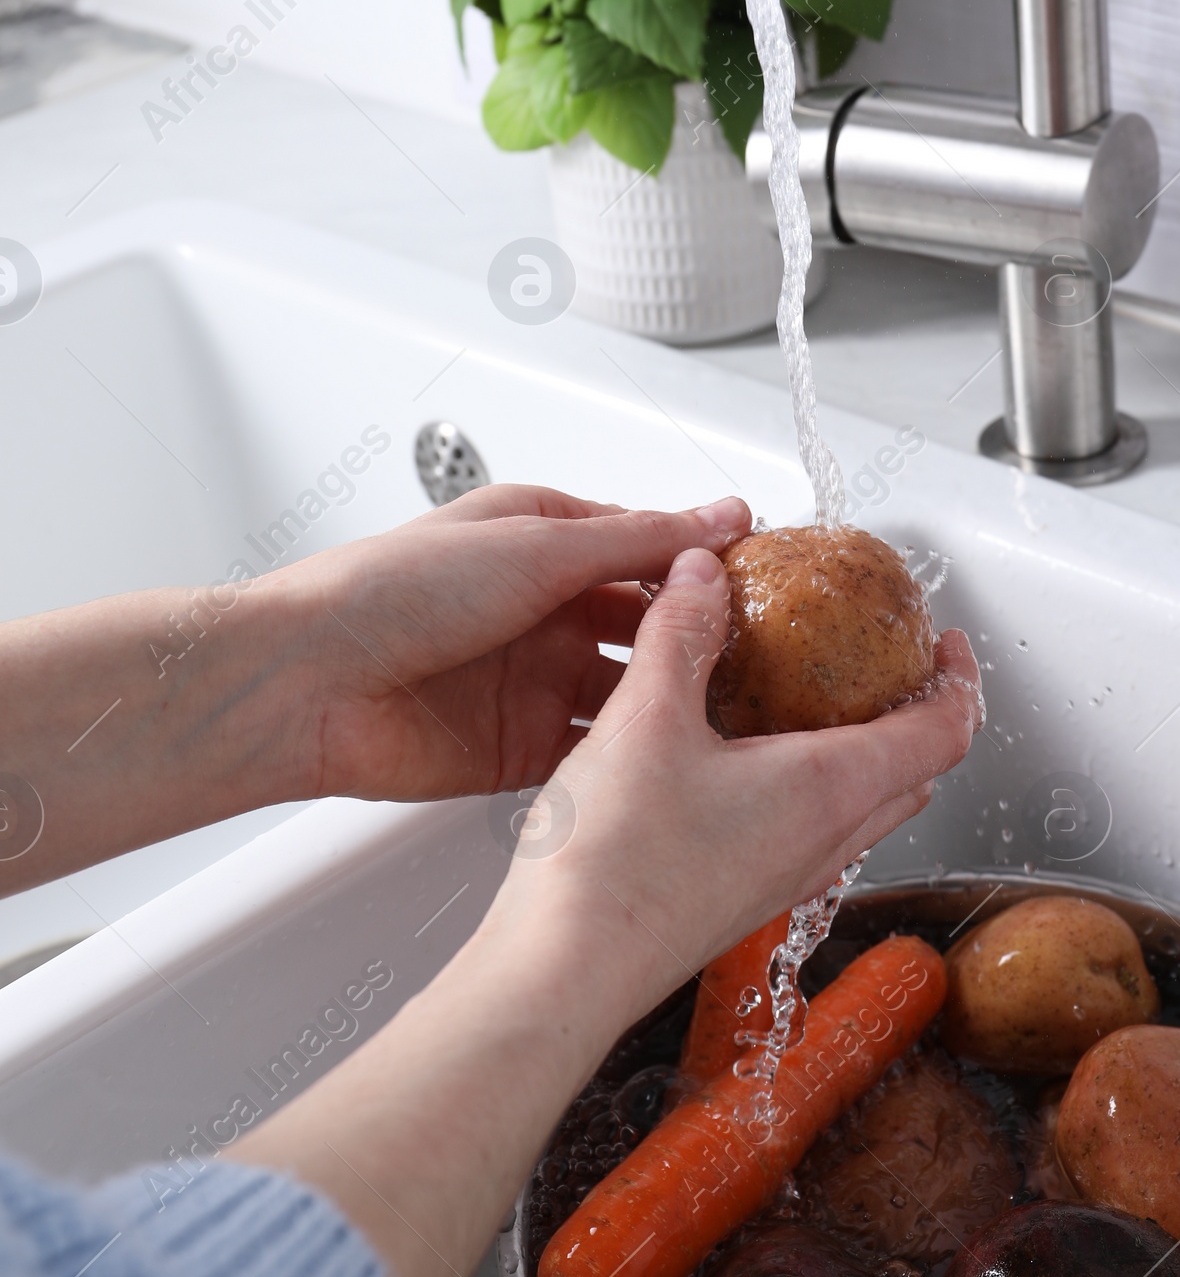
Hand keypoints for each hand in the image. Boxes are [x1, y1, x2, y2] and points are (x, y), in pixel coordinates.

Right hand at [228, 543, 981, 1276]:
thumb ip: (680, 634)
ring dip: (862, 749)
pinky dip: (807, 784)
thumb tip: (703, 572)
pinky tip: (740, 757)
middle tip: (889, 660)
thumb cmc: (612, 865)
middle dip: (915, 710)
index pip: (941, 731)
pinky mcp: (742, 896)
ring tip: (814, 696)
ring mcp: (784, 877)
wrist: (561, 973)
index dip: (959, 679)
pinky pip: (806, 831)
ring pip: (861, 807)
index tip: (947, 638)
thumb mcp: (646, 717)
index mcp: (828, 789)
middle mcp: (822, 841)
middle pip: (913, 773)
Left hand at [270, 486, 751, 803]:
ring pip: (630, 690)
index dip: (705, 565)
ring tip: (743, 715)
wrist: (308, 685)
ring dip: (677, 700)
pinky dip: (635, 756)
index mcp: (541, 538)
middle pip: (647, 623)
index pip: (646, 546)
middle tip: (773, 660)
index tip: (770, 583)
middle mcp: (540, 606)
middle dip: (703, 638)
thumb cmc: (391, 592)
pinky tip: (681, 761)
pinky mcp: (518, 748)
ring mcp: (531, 679)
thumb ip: (639, 539)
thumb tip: (721, 515)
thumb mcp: (535, 545)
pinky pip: (594, 752)